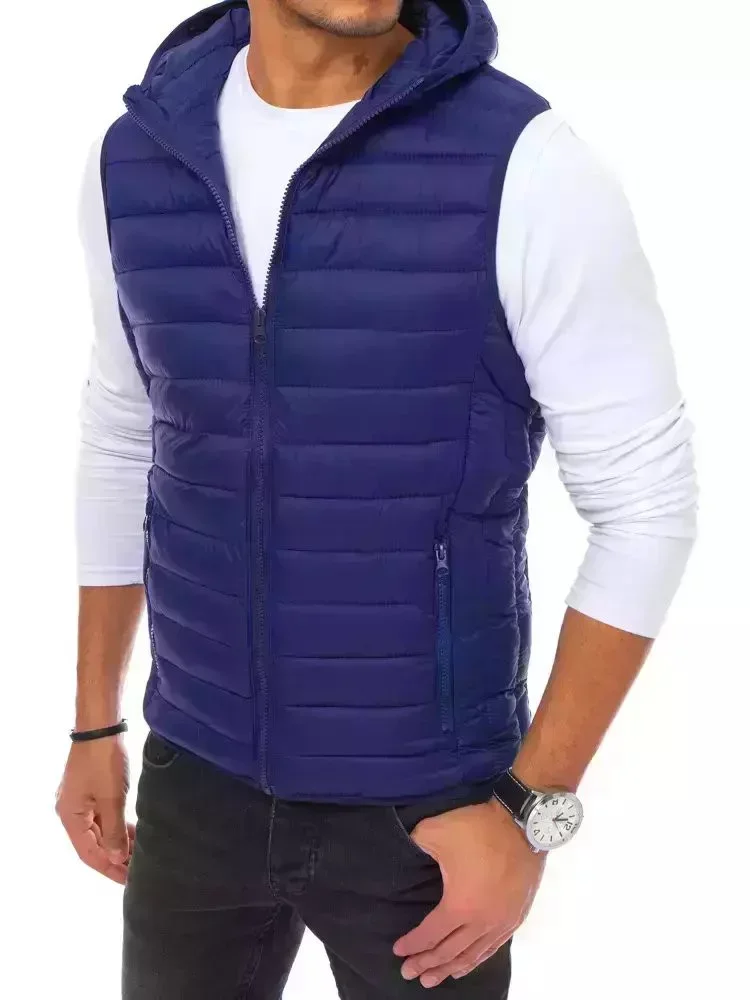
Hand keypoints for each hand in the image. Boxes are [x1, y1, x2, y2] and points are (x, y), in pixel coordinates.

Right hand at [55, 735, 133, 884]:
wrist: (102, 726)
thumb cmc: (104, 761)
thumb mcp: (112, 799)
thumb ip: (114, 831)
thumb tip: (116, 858)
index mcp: (69, 816)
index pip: (88, 853)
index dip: (108, 868)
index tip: (127, 881)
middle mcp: (71, 811)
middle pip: (92, 844)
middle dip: (114, 858)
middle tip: (136, 873)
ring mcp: (81, 800)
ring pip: (99, 830)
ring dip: (117, 843)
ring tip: (138, 856)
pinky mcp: (92, 789)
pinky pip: (104, 816)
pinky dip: (117, 826)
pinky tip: (134, 833)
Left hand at [393, 798, 544, 987]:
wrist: (524, 824)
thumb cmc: (479, 829)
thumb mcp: (435, 830)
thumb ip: (414, 844)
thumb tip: (404, 848)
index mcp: (459, 905)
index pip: (430, 934)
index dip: (412, 944)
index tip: (397, 951)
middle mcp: (480, 922)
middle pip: (449, 952)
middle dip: (426, 964)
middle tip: (408, 973)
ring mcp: (500, 923)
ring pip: (471, 956)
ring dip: (449, 969)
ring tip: (432, 979)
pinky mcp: (515, 918)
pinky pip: (491, 948)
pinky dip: (475, 960)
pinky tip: (465, 964)